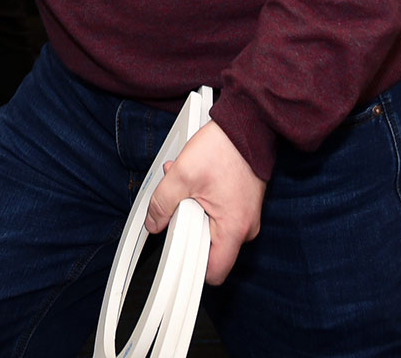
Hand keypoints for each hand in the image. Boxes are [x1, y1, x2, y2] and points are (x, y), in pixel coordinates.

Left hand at [144, 121, 266, 284]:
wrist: (247, 128)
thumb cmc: (223, 148)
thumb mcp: (181, 175)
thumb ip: (162, 203)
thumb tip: (153, 223)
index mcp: (233, 229)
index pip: (214, 272)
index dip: (190, 267)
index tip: (175, 252)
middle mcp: (245, 229)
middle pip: (209, 249)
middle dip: (187, 228)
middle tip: (178, 206)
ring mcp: (245, 217)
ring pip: (212, 228)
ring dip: (193, 211)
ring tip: (184, 186)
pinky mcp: (243, 206)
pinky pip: (219, 215)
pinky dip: (204, 203)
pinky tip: (194, 183)